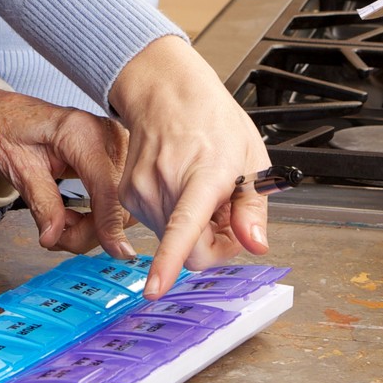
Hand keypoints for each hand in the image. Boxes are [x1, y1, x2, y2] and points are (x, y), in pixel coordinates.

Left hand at [0, 84, 132, 257]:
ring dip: (96, 227)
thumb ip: (41, 203)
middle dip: (93, 230)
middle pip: (120, 198)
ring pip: (122, 202)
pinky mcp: (112, 156)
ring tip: (61, 227)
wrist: (5, 113)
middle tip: (58, 241)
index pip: (107, 186)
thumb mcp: (18, 168)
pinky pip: (117, 195)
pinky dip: (98, 216)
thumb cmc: (7, 129)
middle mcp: (106, 134)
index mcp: (80, 132)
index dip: (111, 223)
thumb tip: (55, 237)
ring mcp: (114, 144)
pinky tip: (73, 217)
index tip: (116, 252)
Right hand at [107, 35, 270, 299]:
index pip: (183, 227)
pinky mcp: (127, 196)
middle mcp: (165, 184)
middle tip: (227, 212)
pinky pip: (157, 227)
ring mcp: (141, 190)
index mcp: (204, 175)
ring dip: (193, 229)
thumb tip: (255, 245)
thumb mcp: (252, 158)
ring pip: (173, 241)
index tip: (155, 289)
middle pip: (190, 251)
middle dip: (214, 242)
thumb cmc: (213, 120)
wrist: (167, 93)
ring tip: (202, 191)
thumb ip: (254, 208)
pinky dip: (174, 218)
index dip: (168, 262)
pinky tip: (181, 188)